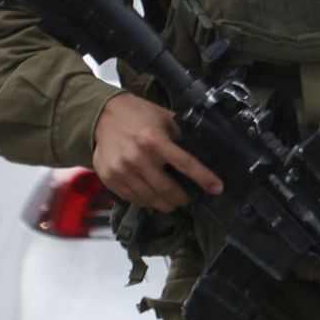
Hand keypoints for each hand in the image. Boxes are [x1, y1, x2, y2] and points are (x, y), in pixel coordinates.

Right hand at [90, 95, 222, 210]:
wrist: (102, 115)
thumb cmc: (139, 115)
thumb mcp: (165, 119)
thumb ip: (181, 136)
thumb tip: (203, 154)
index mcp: (154, 140)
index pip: (186, 164)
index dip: (204, 178)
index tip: (217, 188)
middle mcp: (137, 157)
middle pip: (168, 189)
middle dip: (183, 198)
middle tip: (189, 198)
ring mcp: (121, 170)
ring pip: (151, 199)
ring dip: (166, 204)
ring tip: (173, 201)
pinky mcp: (110, 178)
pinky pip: (133, 198)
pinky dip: (147, 202)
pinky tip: (153, 197)